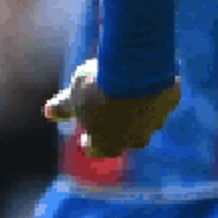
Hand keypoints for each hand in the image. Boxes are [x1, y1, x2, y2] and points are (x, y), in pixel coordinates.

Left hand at [47, 62, 179, 159]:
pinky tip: (146, 78)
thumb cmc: (97, 86)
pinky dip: (154, 91)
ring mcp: (156, 121)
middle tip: (109, 115)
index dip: (90, 143)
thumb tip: (47, 112)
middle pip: (126, 138)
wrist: (134, 67)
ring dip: (137, 110)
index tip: (85, 138)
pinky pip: (162, 99)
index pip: (97, 149)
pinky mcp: (170, 101)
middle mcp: (135, 139)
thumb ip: (63, 107)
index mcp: (108, 143)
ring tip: (128, 92)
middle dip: (117, 129)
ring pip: (146, 119)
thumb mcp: (74, 95)